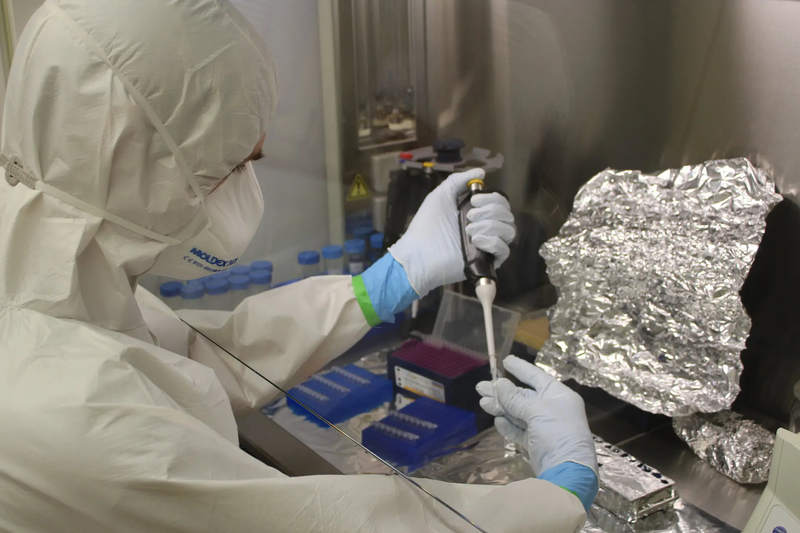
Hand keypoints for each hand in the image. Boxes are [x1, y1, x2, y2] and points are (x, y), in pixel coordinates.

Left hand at [388, 168, 514, 296]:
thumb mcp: (441, 195)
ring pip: (509, 230)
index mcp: (477, 213)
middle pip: (507, 215)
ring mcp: (487, 246)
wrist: (419, 253)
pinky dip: (493, 242)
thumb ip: (458, 181)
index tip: (474, 201)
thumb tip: (482, 172)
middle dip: (490, 211)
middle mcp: (485, 228)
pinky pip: (504, 250)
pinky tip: (476, 241)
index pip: (501, 203)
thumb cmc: (427, 225)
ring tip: (469, 230)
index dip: (493, 198)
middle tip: (470, 216)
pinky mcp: (487, 262)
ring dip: (490, 226)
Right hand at [476, 355, 597, 476]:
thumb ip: (516, 399)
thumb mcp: (537, 412)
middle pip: (524, 396)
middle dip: (502, 392)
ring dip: (501, 407)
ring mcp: (544, 426)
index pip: (536, 377)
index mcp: (558, 395)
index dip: (521, 369)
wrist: (566, 471)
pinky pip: (520, 430)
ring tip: (483, 403)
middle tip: (480, 387)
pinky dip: (509, 425)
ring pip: (518, 412)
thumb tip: (499, 384)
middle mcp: (552, 408)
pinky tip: (498, 421)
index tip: (505, 360)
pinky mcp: (536, 442)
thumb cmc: (557, 433)